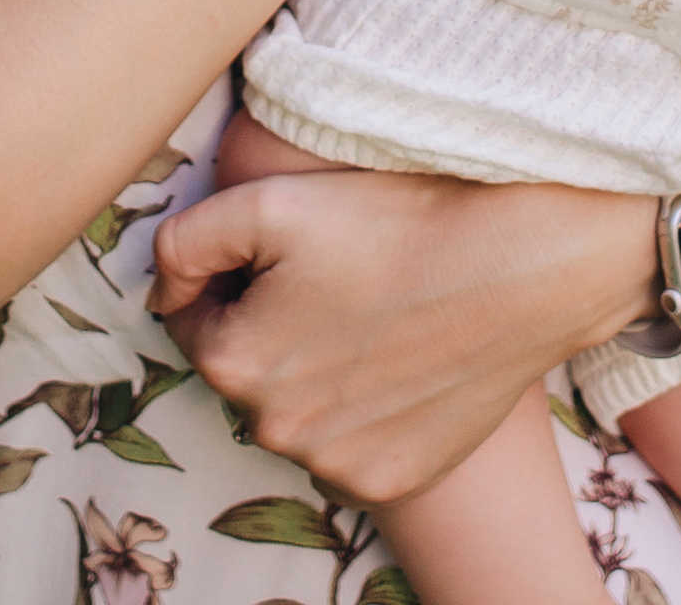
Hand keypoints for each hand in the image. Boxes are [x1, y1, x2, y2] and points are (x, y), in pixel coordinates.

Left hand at [151, 169, 654, 505]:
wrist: (516, 264)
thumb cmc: (392, 222)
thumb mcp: (268, 201)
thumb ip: (187, 241)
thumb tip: (163, 285)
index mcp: (235, 362)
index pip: (195, 318)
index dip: (232, 274)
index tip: (283, 249)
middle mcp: (278, 433)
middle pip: (249, 366)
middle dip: (272, 322)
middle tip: (334, 271)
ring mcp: (339, 465)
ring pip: (300, 409)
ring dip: (317, 367)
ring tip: (374, 307)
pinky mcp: (395, 480)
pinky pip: (353, 443)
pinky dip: (365, 408)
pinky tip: (401, 353)